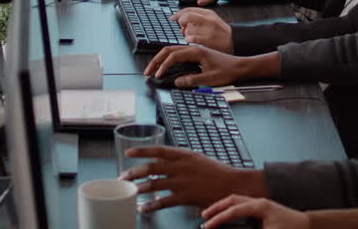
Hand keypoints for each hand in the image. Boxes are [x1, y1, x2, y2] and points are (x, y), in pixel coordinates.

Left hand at [120, 146, 267, 211]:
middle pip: (152, 168)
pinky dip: (151, 205)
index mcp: (185, 155)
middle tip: (124, 177)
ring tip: (130, 191)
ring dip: (139, 188)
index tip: (128, 153)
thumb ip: (181, 160)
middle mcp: (182, 166)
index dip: (142, 151)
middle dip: (135, 172)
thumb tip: (164, 162)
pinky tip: (144, 207)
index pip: (159, 150)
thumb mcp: (198, 159)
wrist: (233, 185)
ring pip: (154, 184)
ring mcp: (183, 182)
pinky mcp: (186, 196)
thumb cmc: (217, 172)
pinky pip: (163, 201)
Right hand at [144, 44, 249, 88]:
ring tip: (153, 70)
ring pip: (172, 51)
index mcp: (196, 52)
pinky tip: (165, 67)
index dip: (164, 66)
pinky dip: (168, 60)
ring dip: (161, 60)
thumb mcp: (210, 79)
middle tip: (147, 72)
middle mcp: (193, 49)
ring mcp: (194, 51)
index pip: (174, 56)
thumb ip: (193, 80)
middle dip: (156, 61)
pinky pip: (178, 54)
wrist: (239, 67)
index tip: (158, 75)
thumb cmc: (227, 71)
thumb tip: (177, 82)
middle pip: (169, 50)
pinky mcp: (195, 55)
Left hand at [174, 8, 233, 52]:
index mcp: (208, 13)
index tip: (173, 18)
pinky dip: (189, 40)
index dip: (178, 14)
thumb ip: (198, 19)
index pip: (188, 9)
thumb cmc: (222, 33)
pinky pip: (191, 39)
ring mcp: (208, 30)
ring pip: (188, 29)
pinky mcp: (208, 40)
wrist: (236, 42)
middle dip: (181, 22)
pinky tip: (193, 42)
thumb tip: (182, 23)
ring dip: (186, 34)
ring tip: (191, 37)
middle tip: (182, 28)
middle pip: (186, 17)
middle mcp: (208, 20)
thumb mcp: (212, 21)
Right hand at [202, 195, 308, 228]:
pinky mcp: (263, 209)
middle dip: (216, 208)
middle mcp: (259, 201)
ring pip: (236, 201)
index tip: (207, 227)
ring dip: (223, 207)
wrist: (308, 226)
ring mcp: (261, 204)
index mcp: (259, 206)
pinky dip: (232, 210)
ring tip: (211, 215)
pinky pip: (243, 206)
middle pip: (232, 200)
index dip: (218, 219)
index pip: (233, 210)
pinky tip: (227, 216)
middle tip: (204, 217)